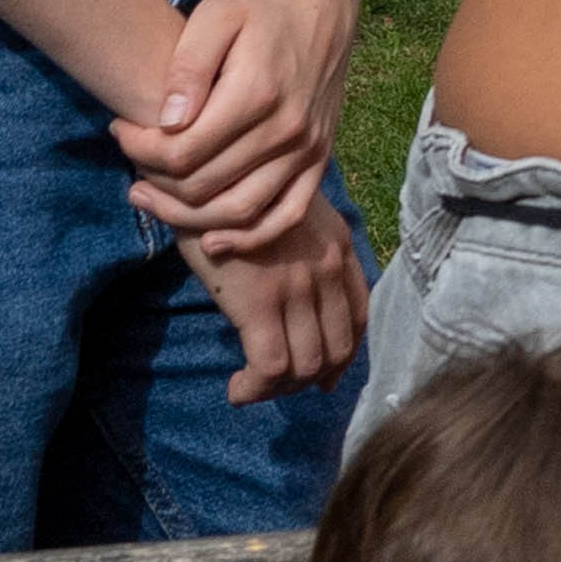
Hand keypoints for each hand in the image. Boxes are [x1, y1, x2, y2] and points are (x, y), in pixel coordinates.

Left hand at [116, 0, 352, 239]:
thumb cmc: (258, 1)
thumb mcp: (216, 14)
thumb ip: (188, 66)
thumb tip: (168, 123)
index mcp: (257, 93)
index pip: (183, 152)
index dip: (140, 150)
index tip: (120, 129)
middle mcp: (287, 128)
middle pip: (205, 186)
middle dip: (156, 182)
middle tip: (129, 163)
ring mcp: (308, 148)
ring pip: (241, 210)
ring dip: (189, 218)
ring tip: (151, 200)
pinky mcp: (319, 157)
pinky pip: (287, 214)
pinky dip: (251, 238)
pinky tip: (213, 241)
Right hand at [182, 193, 367, 405]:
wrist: (201, 172)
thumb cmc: (233, 191)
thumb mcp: (284, 211)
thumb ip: (300, 247)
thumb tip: (292, 291)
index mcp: (337, 246)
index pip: (359, 315)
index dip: (343, 354)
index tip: (324, 376)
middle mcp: (327, 268)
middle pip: (338, 348)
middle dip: (310, 378)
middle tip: (280, 386)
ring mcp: (296, 287)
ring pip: (307, 365)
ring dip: (281, 389)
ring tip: (253, 387)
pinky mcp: (258, 303)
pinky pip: (270, 367)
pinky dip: (255, 388)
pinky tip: (236, 389)